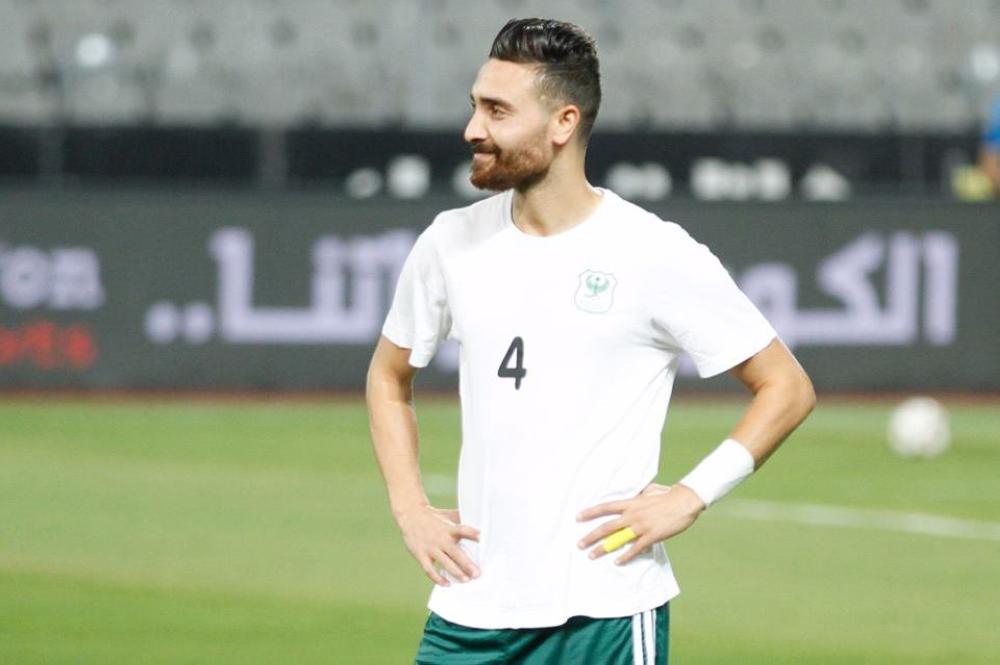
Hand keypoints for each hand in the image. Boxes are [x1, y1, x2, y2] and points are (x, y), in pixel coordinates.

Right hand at [395, 504, 480, 585]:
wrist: (411, 516)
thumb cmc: (434, 517)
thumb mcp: (448, 515)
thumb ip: (462, 519)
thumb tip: (479, 517)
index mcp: (448, 528)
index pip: (461, 530)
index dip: (471, 533)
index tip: (481, 537)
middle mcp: (440, 538)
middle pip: (455, 552)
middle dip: (466, 563)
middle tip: (477, 573)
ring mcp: (430, 548)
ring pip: (444, 562)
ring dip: (455, 572)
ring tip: (466, 580)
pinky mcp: (420, 555)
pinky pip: (429, 569)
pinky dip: (437, 579)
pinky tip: (447, 584)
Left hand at [576, 483, 705, 564]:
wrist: (684, 501)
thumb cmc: (668, 494)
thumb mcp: (649, 491)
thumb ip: (638, 496)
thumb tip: (634, 495)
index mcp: (631, 503)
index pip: (605, 507)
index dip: (590, 512)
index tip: (578, 517)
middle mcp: (632, 514)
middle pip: (607, 526)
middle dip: (591, 536)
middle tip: (579, 544)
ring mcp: (641, 526)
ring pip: (617, 539)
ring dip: (603, 548)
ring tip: (591, 555)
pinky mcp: (652, 535)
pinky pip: (636, 548)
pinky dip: (626, 556)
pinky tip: (617, 562)